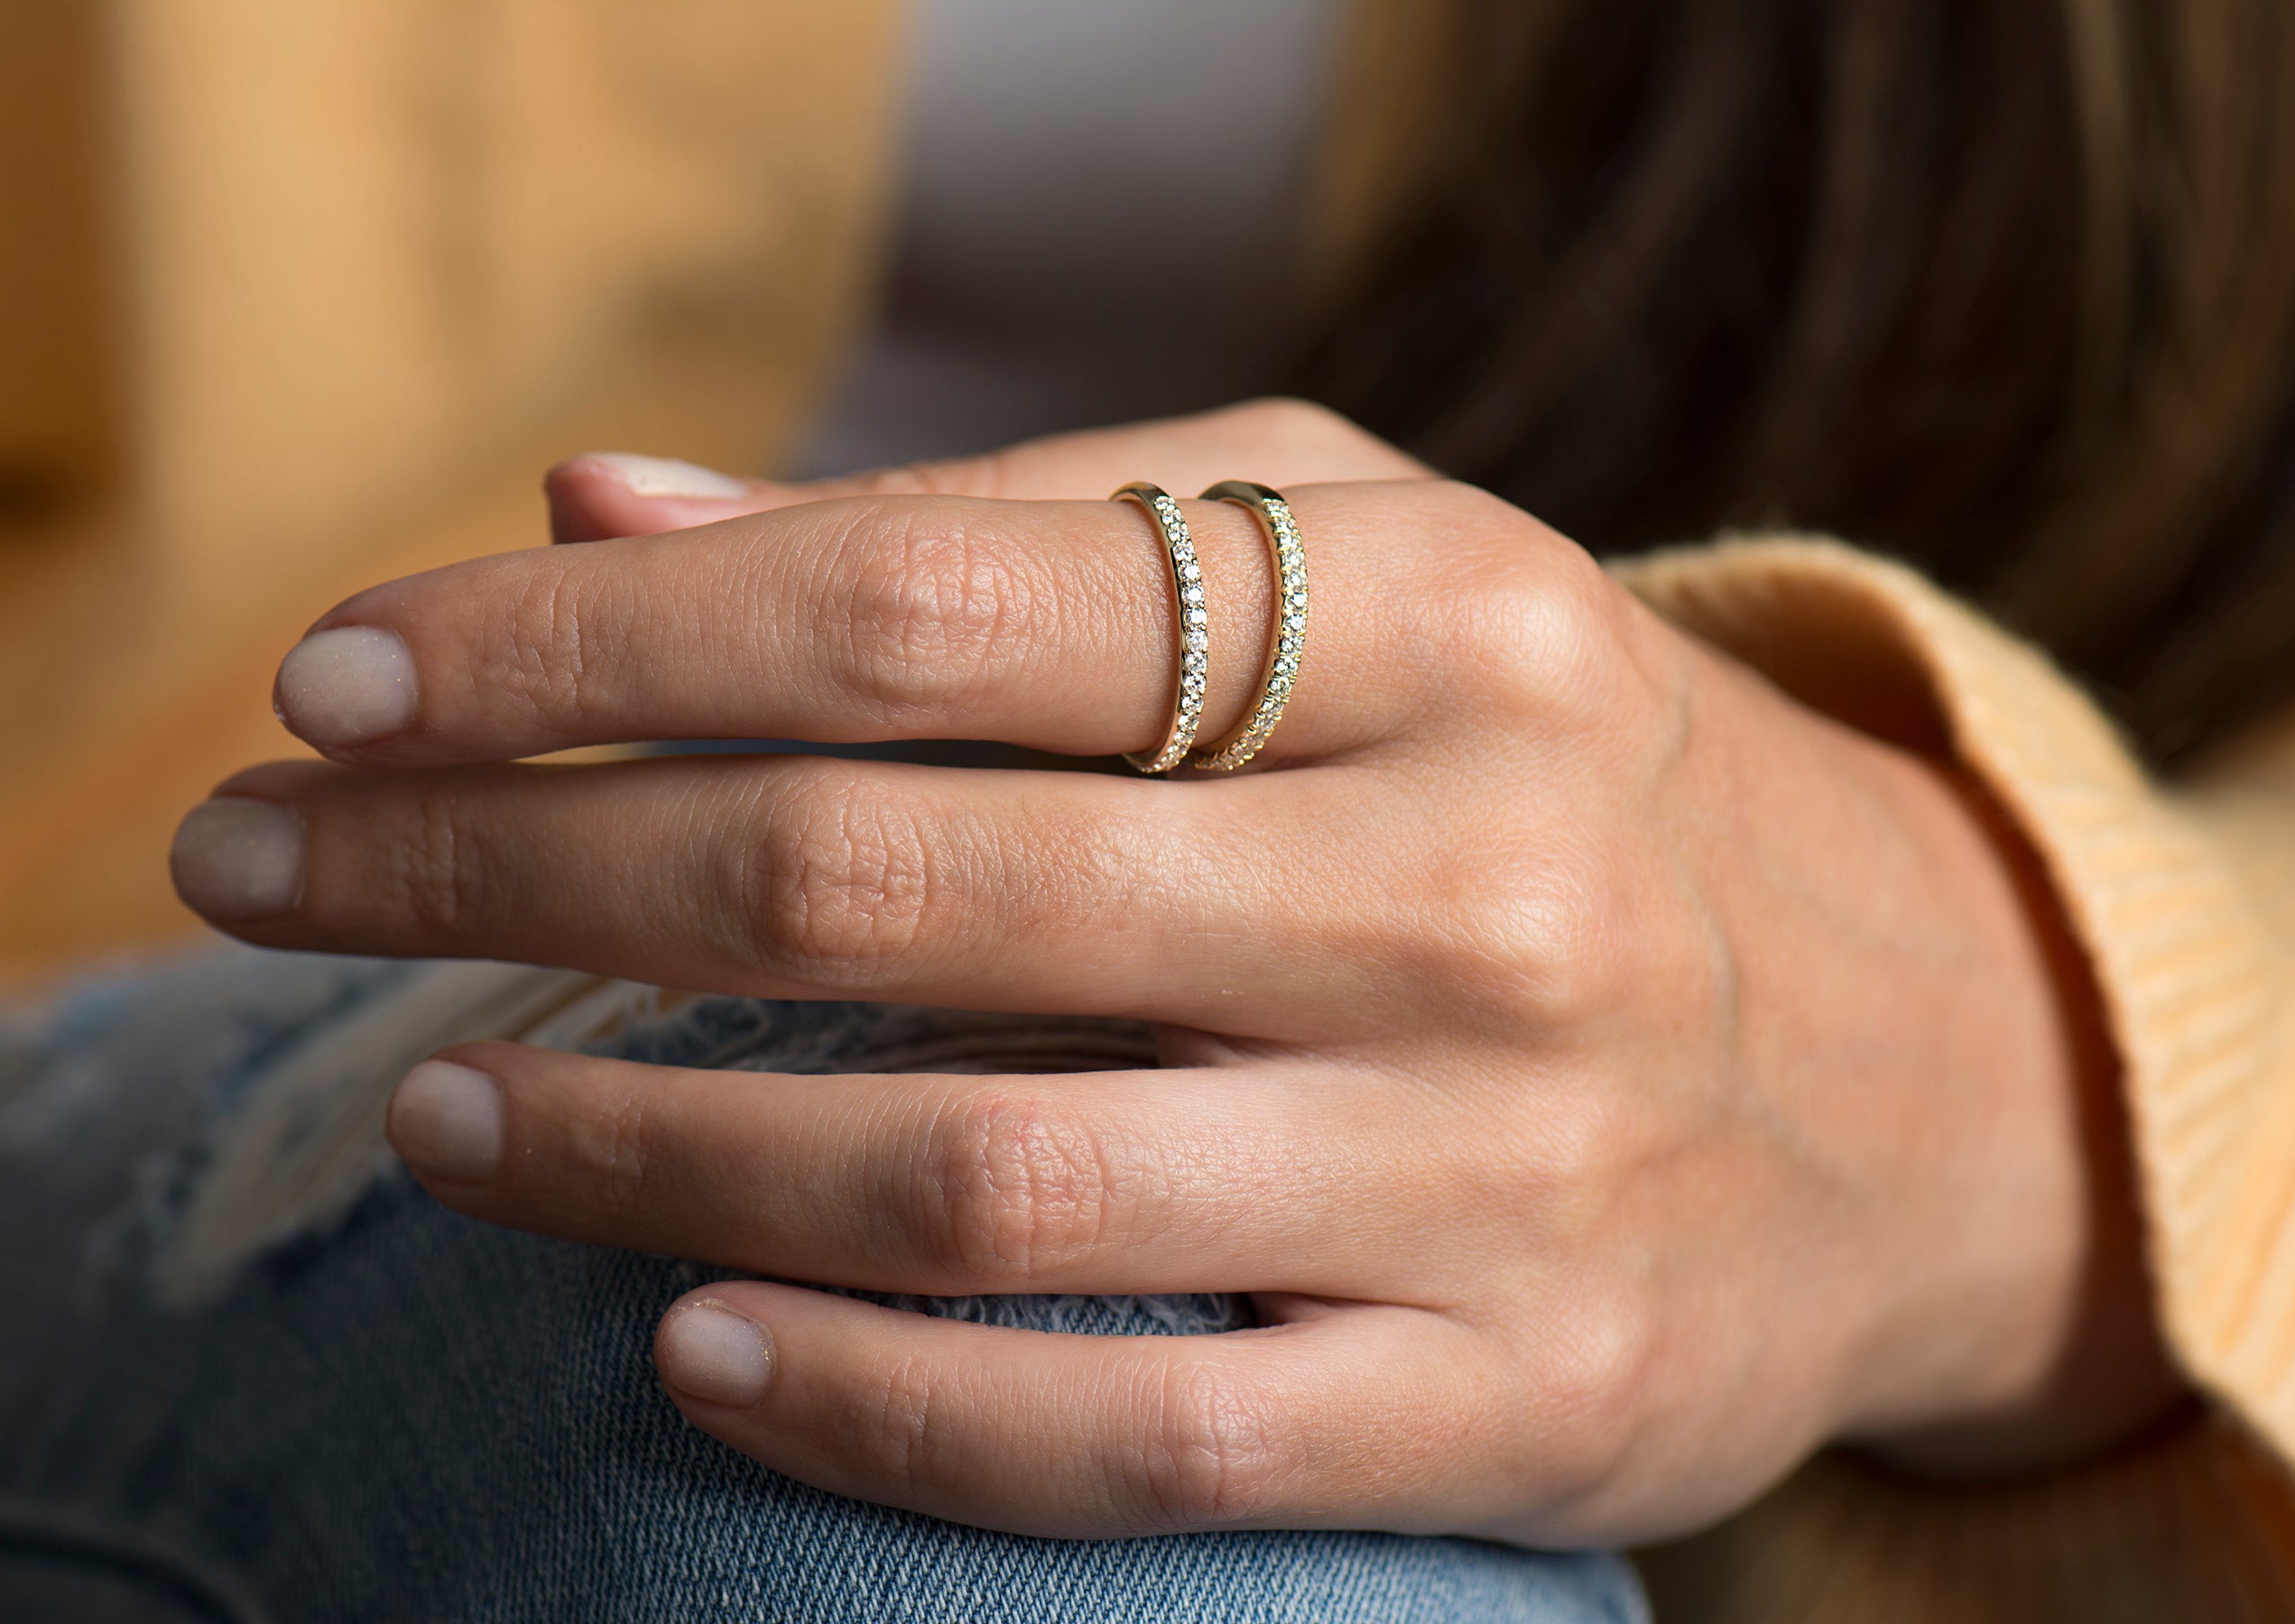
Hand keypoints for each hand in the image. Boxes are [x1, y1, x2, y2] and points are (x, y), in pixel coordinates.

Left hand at [171, 400, 2179, 1544]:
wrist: (1920, 1059)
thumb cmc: (1548, 775)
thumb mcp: (1340, 571)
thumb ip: (990, 537)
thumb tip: (597, 524)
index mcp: (1440, 614)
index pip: (918, 602)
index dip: (584, 647)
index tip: (339, 687)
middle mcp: (1484, 876)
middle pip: (890, 876)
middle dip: (514, 872)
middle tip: (267, 876)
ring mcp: (1510, 1161)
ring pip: (978, 1169)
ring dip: (636, 1150)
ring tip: (436, 1110)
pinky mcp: (1520, 1400)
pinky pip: (1130, 1438)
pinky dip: (871, 1398)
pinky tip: (684, 1338)